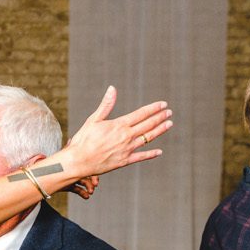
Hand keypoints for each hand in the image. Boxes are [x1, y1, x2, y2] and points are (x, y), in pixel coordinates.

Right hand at [58, 84, 172, 180]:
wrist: (80, 160)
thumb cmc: (84, 138)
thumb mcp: (93, 119)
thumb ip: (106, 105)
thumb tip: (112, 89)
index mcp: (119, 125)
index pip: (141, 114)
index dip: (153, 108)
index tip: (163, 104)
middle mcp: (127, 137)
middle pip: (148, 125)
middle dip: (160, 117)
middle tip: (169, 112)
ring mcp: (128, 149)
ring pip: (148, 138)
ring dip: (160, 130)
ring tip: (169, 124)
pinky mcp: (126, 160)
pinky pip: (142, 156)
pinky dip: (151, 154)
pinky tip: (159, 151)